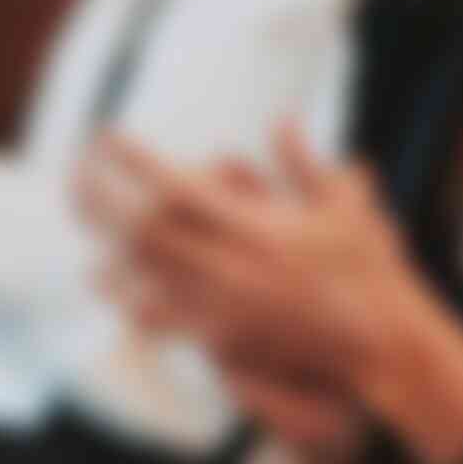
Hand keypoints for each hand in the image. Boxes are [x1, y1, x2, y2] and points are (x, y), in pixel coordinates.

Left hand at [77, 122, 421, 392]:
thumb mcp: (348, 205)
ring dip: (112, 252)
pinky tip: (126, 290)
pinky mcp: (222, 337)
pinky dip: (134, 298)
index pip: (178, 188)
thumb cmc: (372, 270)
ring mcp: (222, 306)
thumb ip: (305, 162)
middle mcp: (231, 268)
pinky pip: (160, 318)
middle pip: (141, 231)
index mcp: (259, 229)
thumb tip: (279, 120)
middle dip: (101, 198)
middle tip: (82, 174)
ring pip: (141, 277)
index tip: (112, 137)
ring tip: (98, 237)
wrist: (380, 343)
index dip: (138, 161)